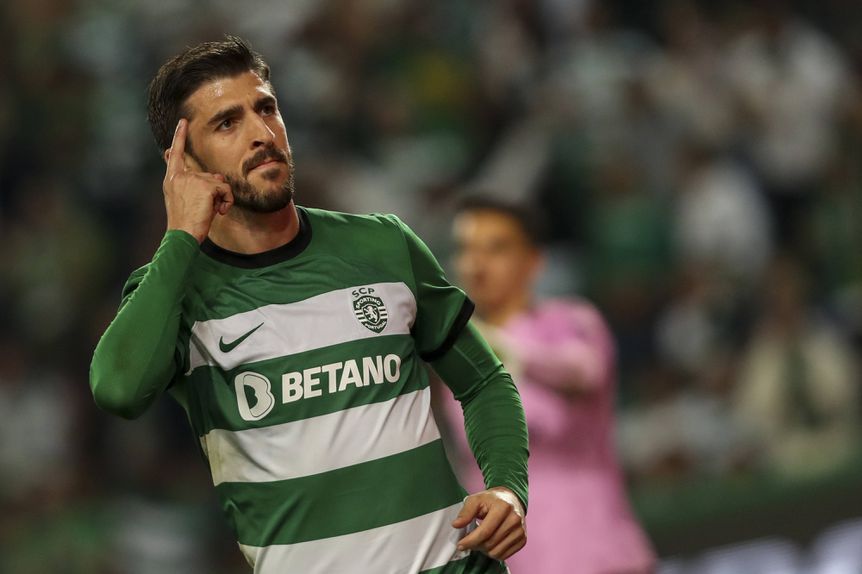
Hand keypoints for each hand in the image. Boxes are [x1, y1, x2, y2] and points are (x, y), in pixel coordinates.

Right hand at [163, 118, 233, 242]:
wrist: (183, 236)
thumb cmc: (186, 224)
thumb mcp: (187, 201)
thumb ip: (198, 185)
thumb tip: (218, 177)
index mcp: (172, 179)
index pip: (176, 154)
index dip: (179, 137)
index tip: (182, 122)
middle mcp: (180, 176)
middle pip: (209, 177)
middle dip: (215, 194)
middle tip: (207, 210)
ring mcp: (192, 179)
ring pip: (219, 183)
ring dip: (221, 199)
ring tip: (212, 212)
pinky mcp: (204, 185)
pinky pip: (226, 189)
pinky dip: (227, 201)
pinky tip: (220, 212)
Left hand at [452, 487, 525, 560]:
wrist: (511, 499)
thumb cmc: (492, 500)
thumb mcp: (476, 500)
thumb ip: (465, 512)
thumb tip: (456, 525)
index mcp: (503, 507)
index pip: (485, 531)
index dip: (470, 541)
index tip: (460, 545)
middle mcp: (515, 519)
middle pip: (490, 543)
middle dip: (476, 545)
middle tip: (470, 541)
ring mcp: (520, 530)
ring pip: (497, 552)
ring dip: (484, 550)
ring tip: (480, 541)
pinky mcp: (523, 539)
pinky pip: (504, 555)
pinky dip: (494, 552)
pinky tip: (490, 543)